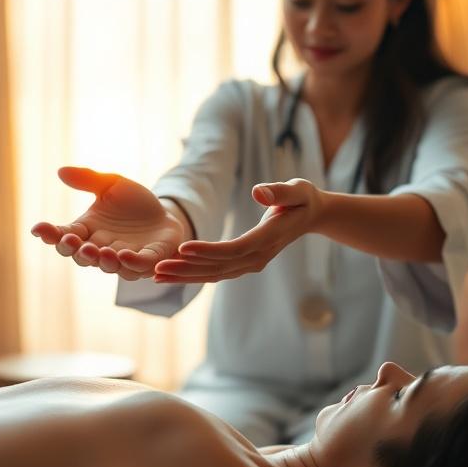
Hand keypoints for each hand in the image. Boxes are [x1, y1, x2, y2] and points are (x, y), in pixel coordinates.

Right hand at [30, 167, 186, 279]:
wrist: (165, 213)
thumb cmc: (133, 202)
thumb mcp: (112, 184)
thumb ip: (89, 179)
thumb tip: (61, 171)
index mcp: (88, 230)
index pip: (64, 235)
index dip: (50, 234)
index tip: (38, 228)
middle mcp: (102, 248)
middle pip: (82, 256)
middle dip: (75, 250)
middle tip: (71, 240)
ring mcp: (125, 257)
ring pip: (109, 266)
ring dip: (101, 260)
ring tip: (98, 251)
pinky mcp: (149, 260)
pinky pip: (137, 266)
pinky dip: (130, 263)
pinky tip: (124, 255)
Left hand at [154, 178, 323, 283]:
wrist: (311, 215)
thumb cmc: (303, 199)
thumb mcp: (298, 190)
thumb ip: (280, 192)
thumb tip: (258, 192)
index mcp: (268, 239)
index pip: (234, 249)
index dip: (207, 250)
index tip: (182, 248)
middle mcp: (258, 257)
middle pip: (218, 267)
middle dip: (186, 269)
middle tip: (156, 269)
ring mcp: (251, 263)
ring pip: (214, 274)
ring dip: (185, 276)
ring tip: (156, 277)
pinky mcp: (244, 263)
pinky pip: (216, 272)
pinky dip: (193, 274)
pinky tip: (172, 274)